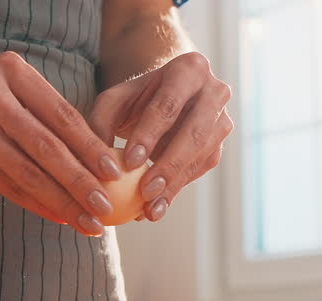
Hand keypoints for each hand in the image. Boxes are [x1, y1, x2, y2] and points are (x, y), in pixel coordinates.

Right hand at [0, 52, 120, 236]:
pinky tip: (61, 218)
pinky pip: (10, 187)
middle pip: (50, 145)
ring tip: (90, 221)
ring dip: (65, 200)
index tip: (115, 171)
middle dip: (83, 179)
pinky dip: (39, 205)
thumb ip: (38, 119)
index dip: (91, 146)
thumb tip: (92, 158)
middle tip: (107, 203)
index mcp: (11, 72)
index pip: (62, 113)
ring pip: (32, 171)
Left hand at [88, 52, 233, 221]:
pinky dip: (177, 190)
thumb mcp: (112, 102)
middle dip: (169, 164)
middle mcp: (214, 92)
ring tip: (150, 208)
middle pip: (194, 132)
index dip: (150, 134)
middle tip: (145, 191)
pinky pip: (199, 170)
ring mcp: (222, 120)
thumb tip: (99, 165)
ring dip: (175, 183)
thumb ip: (101, 126)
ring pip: (202, 154)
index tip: (130, 162)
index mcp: (189, 69)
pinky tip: (156, 209)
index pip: (168, 105)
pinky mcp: (218, 146)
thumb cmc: (132, 99)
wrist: (163, 95)